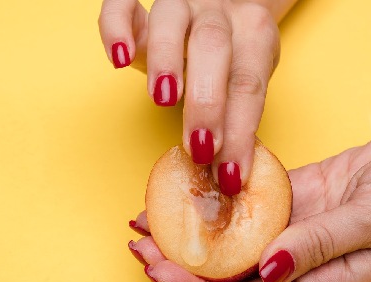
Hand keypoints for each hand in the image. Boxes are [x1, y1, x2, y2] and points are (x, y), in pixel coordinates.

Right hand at [98, 0, 284, 194]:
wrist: (228, 2)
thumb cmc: (234, 55)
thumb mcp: (244, 80)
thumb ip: (235, 116)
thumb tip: (227, 176)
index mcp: (254, 34)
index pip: (249, 85)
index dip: (240, 131)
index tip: (228, 175)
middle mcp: (220, 13)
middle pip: (214, 48)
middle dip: (206, 103)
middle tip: (198, 147)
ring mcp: (182, 2)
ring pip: (172, 20)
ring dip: (167, 60)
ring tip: (163, 99)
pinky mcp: (144, 0)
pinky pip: (124, 2)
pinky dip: (116, 27)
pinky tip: (118, 58)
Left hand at [129, 124, 370, 281]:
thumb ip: (323, 244)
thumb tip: (266, 269)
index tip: (158, 271)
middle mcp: (305, 262)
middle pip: (231, 274)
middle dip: (182, 263)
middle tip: (139, 242)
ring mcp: (302, 228)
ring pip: (236, 238)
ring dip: (195, 229)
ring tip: (151, 215)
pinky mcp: (303, 196)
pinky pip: (254, 201)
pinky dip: (223, 197)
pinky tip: (195, 186)